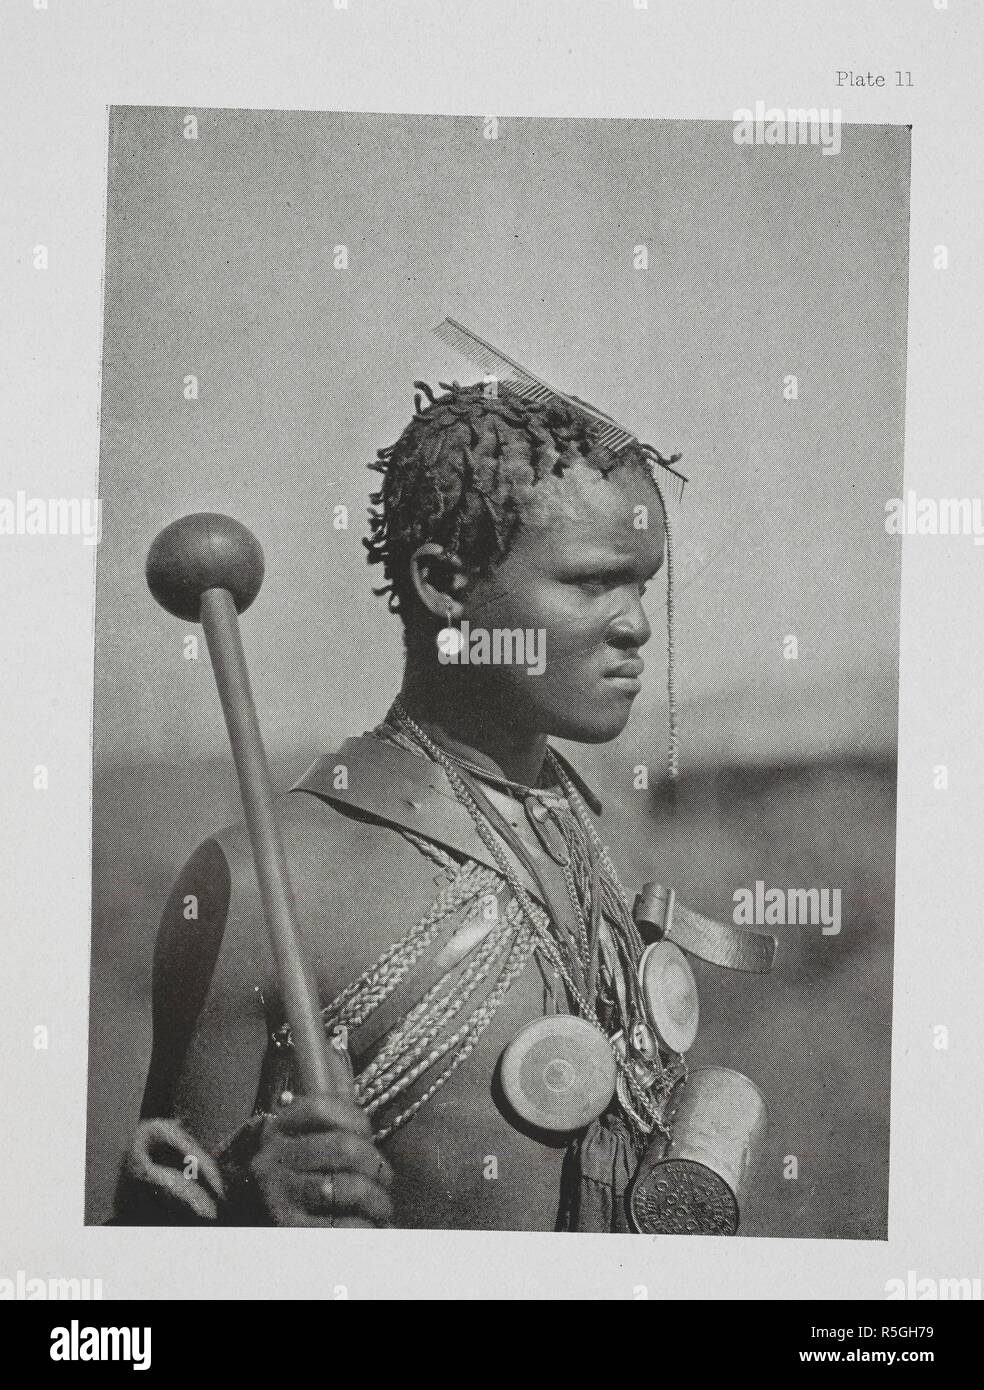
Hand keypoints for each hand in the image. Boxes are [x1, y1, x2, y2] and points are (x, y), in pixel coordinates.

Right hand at [249, 1095, 393, 1227]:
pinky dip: (365, 1226)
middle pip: (342, 1147)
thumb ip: (330, 1102)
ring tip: (381, 1206)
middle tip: (384, 1177)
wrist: (284, 1233)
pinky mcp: (291, 1233)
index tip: (367, 1135)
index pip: (319, 1108)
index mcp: (276, 1131)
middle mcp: (270, 1162)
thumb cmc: (315, 1175)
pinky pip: (342, 1226)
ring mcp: (278, 1199)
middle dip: (374, 1163)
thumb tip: (345, 1063)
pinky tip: (369, 1226)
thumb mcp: (315, 1134)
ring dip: (376, 1199)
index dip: (354, 1118)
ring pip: (346, 1187)